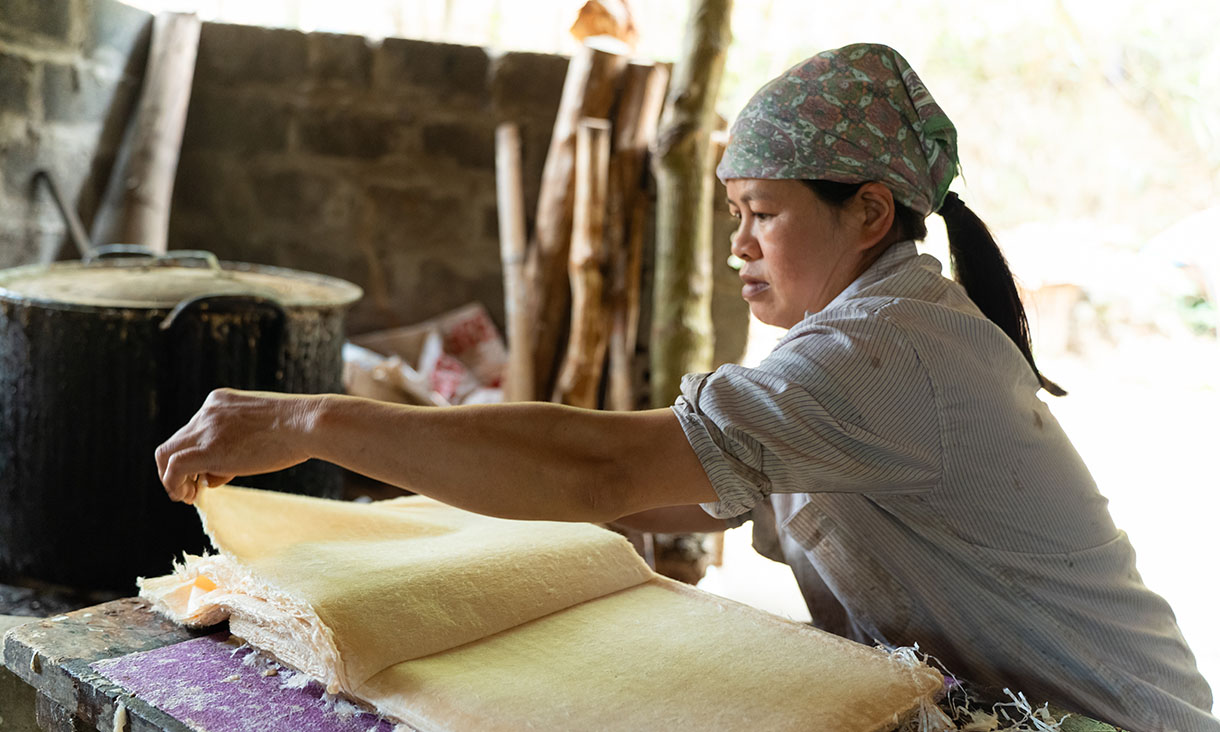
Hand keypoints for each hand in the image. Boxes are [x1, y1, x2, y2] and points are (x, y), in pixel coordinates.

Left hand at [155, 388, 322, 503]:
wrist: (306, 423)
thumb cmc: (299, 427)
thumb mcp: (264, 426)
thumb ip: (242, 440)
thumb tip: (225, 467)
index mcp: (219, 401)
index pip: (196, 430)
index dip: (201, 455)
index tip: (213, 474)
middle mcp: (207, 412)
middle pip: (176, 441)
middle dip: (181, 468)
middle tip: (192, 488)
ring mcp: (205, 430)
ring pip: (166, 454)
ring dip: (171, 479)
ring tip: (187, 496)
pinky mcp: (207, 451)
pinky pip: (173, 468)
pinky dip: (173, 484)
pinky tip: (188, 497)